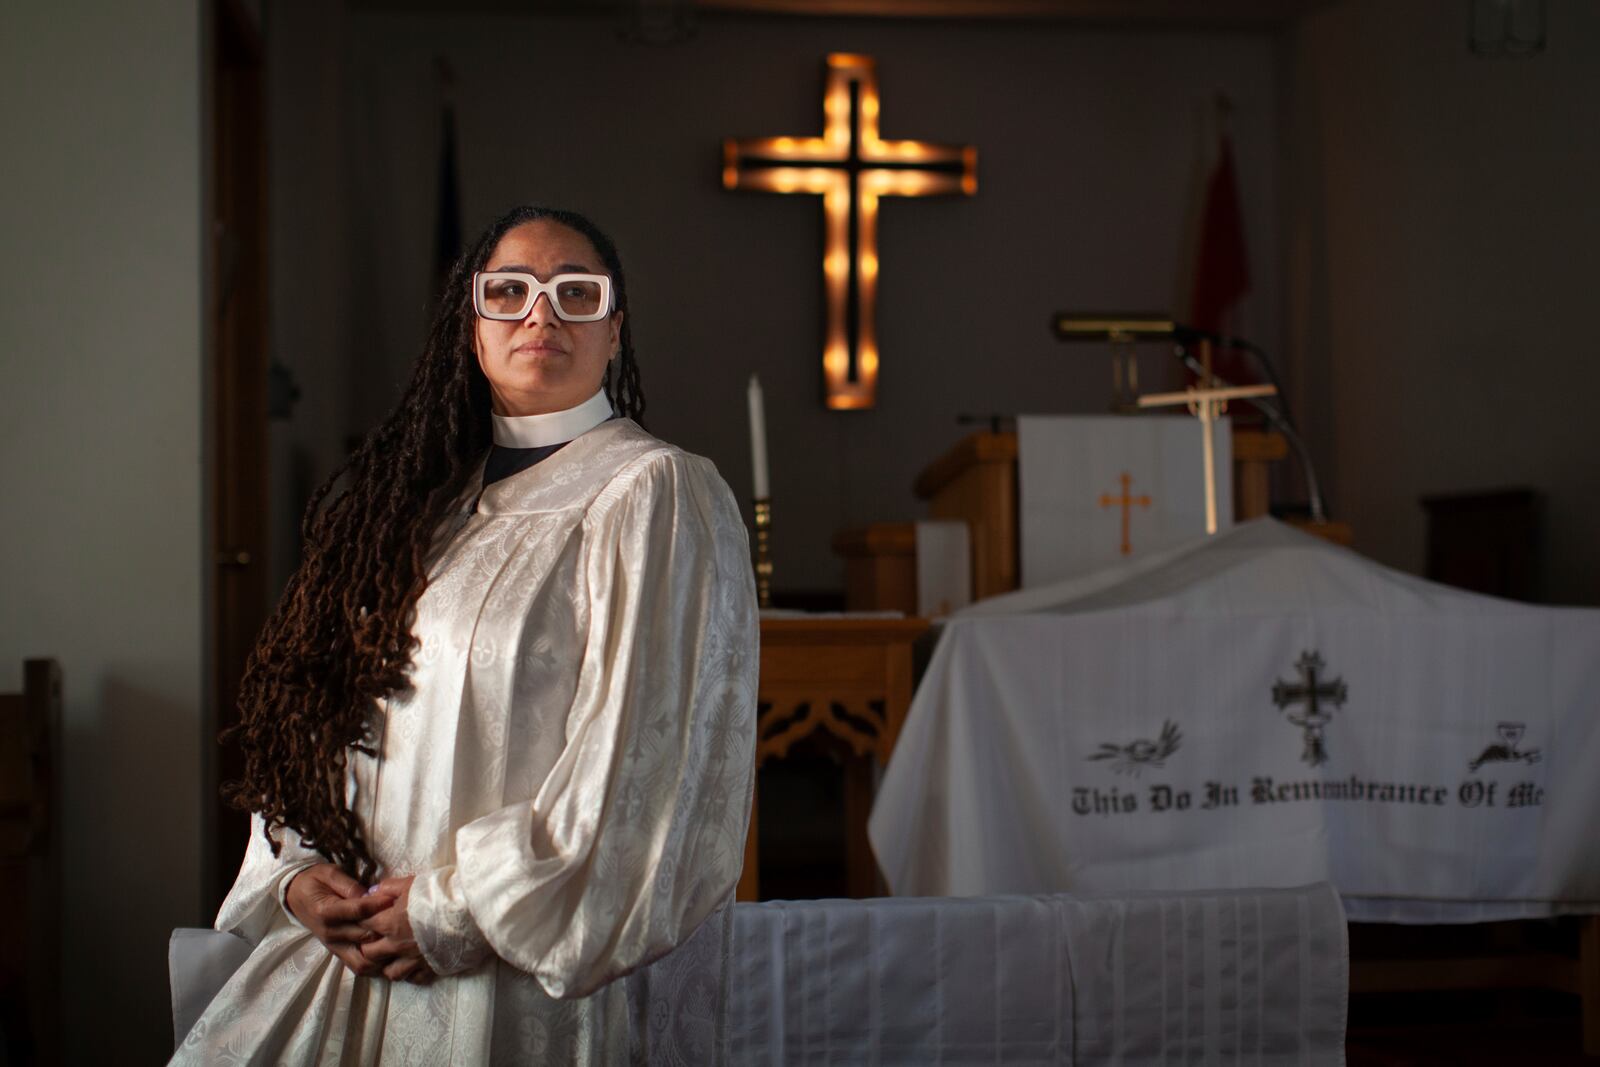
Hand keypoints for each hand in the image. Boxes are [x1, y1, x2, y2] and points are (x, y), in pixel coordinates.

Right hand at [284, 863, 395, 977]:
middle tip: (406, 921)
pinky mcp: (338, 953)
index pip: (357, 911)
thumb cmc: (315, 881)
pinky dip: (375, 966)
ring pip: (362, 961)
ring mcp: (334, 946)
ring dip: (382, 955)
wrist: (296, 896)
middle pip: (364, 936)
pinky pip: (358, 966)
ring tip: (401, 944)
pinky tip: (392, 957)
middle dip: (386, 929)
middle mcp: (330, 933)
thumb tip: (370, 894)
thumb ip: (349, 885)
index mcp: (326, 911)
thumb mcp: (329, 873)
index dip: (378, 905)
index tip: (394, 898)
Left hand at [359, 875, 437, 984]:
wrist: (470, 909)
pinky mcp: (431, 968)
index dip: (361, 921)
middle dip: (367, 946)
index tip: (365, 917)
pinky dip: (410, 973)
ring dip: (386, 965)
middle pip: (369, 953)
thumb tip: (372, 893)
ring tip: (391, 956)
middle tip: (374, 938)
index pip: (363, 925)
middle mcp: (397, 945)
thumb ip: (388, 888)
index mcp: (390, 923)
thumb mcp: (411, 883)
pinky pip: (413, 979)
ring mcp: (413, 960)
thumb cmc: (440, 892)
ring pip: (389, 972)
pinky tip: (412, 964)